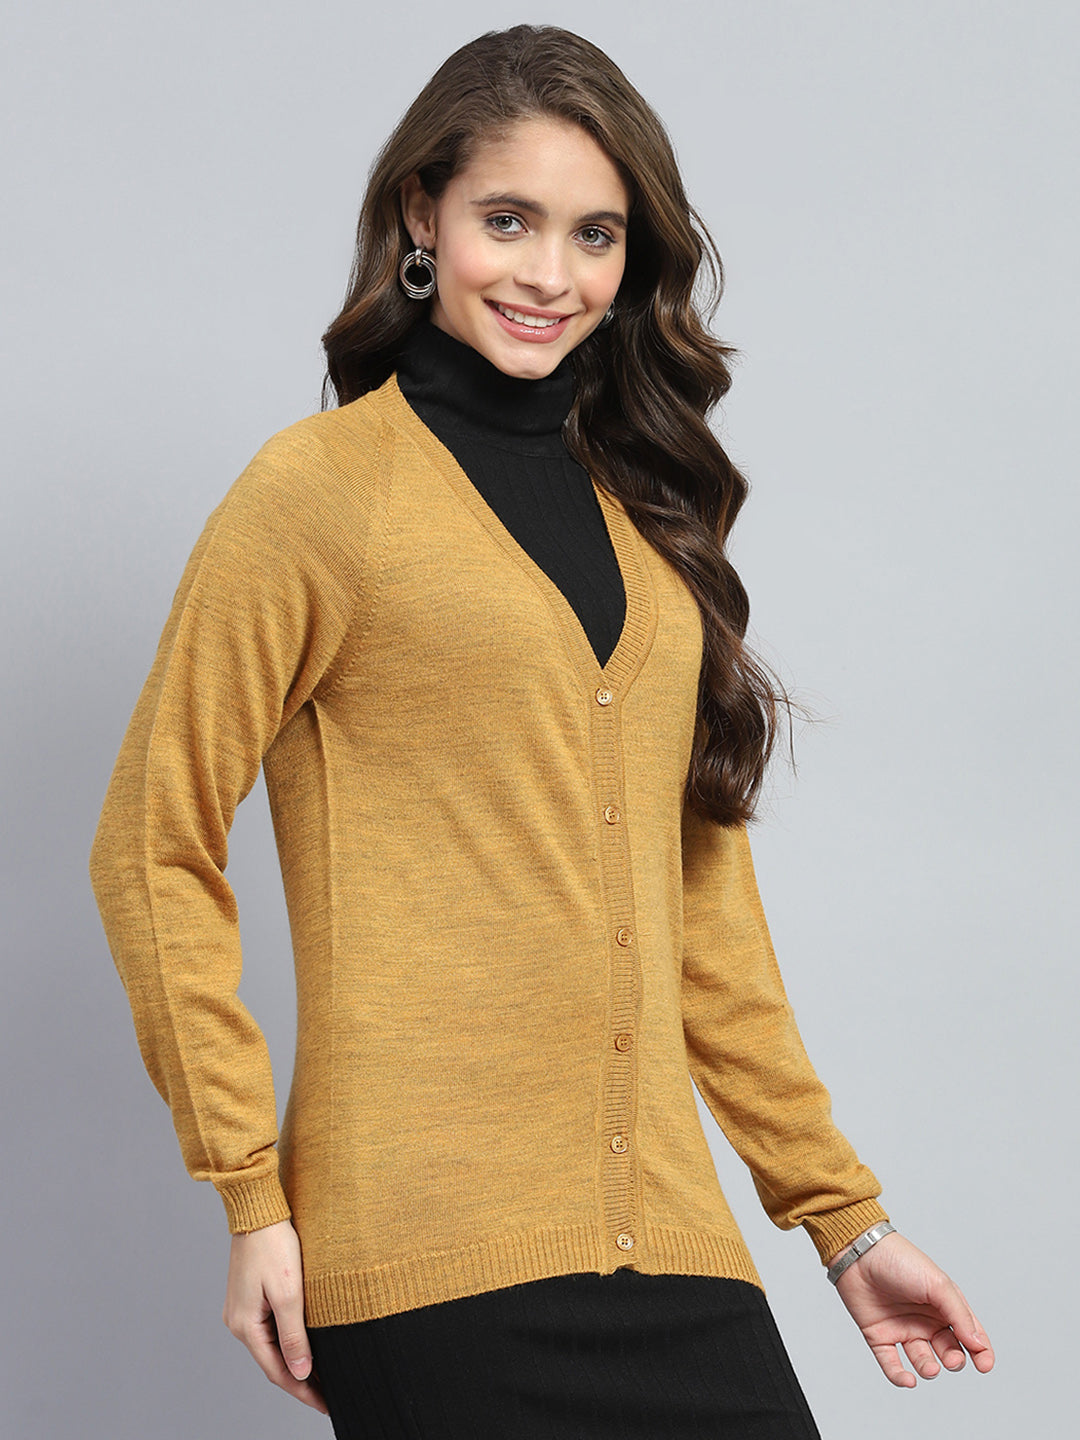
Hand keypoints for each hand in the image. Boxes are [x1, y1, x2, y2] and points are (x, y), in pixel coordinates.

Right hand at [223, 1218, 327, 1413]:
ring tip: (322, 1373)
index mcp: (245, 1326)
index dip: (303, 1391)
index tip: (326, 1404)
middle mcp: (238, 1322)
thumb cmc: (274, 1245)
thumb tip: (299, 1374)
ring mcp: (241, 1309)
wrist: (258, 1209)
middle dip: (300, 1379)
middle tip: (329, 1394)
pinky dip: (287, 1340)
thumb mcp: (289, 1294)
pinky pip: (269, 1328)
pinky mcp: (248, 1297)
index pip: (277, 1372)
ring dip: (294, 1359)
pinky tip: (305, 1343)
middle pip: (273, 1362)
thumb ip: (294, 1336)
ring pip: (271, 1345)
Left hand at [832, 1232, 994, 1387]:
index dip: (981, 1352)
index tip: (984, 1365)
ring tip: (930, 1368)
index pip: (969, 1333)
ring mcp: (902, 1328)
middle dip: (954, 1360)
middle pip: (948, 1350)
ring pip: (922, 1360)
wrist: (858, 1252)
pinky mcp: (879, 1336)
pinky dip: (900, 1377)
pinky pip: (891, 1364)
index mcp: (943, 1305)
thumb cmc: (899, 1260)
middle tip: (951, 1360)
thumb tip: (977, 1343)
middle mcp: (925, 1319)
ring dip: (929, 1369)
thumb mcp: (937, 1283)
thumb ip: (959, 1314)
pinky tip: (908, 1380)